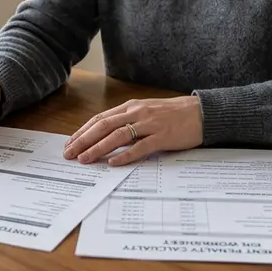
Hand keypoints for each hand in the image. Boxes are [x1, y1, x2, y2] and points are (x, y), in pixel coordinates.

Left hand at [62, 96, 202, 166]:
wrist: (202, 113)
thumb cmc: (174, 114)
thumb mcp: (147, 112)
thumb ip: (128, 121)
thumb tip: (106, 135)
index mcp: (131, 107)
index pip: (101, 119)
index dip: (83, 131)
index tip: (70, 143)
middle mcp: (137, 113)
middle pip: (104, 126)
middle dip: (84, 140)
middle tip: (70, 153)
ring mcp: (150, 124)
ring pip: (118, 136)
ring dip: (98, 148)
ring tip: (85, 159)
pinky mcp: (162, 137)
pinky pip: (140, 147)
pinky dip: (125, 155)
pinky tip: (113, 163)